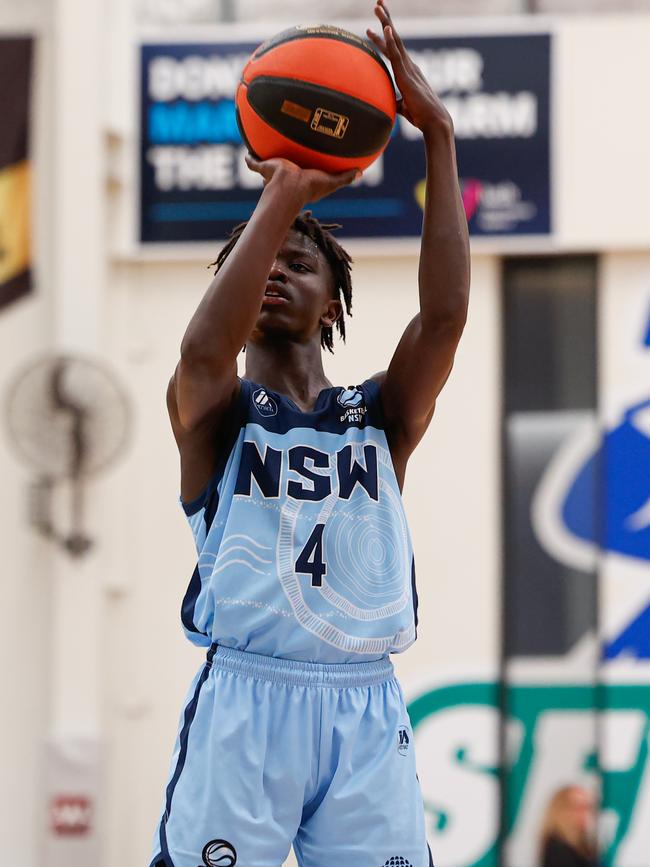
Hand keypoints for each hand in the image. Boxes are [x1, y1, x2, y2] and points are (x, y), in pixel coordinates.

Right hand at [244, 153, 360, 202]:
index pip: (302, 170)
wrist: (289, 187)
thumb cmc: (309, 187)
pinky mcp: (263, 167)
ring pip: (268, 164)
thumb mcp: (330, 181)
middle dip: (284, 160)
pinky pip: (253, 161)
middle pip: (284, 165)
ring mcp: (273, 173)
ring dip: (265, 158)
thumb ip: (344, 177)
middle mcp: (286, 176)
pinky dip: (249, 158)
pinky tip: (246, 150)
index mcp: (300, 178)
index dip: (304, 166)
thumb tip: (360, 172)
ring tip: (264, 144)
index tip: (307, 161)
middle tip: (286, 151)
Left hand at [366, 0, 452, 136]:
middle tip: (378, 2)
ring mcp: (408, 68)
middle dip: (386, 19)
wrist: (434, 122)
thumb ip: (394, 102)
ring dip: (386, 22)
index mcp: (407, 71)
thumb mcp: (403, 107)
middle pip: (394, 37)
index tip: (371, 28)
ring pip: (395, 40)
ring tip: (378, 6)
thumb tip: (386, 104)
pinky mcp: (407, 76)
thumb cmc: (421, 117)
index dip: (382, 37)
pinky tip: (386, 28)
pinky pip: (397, 55)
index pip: (392, 49)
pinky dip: (391, 41)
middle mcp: (408, 65)